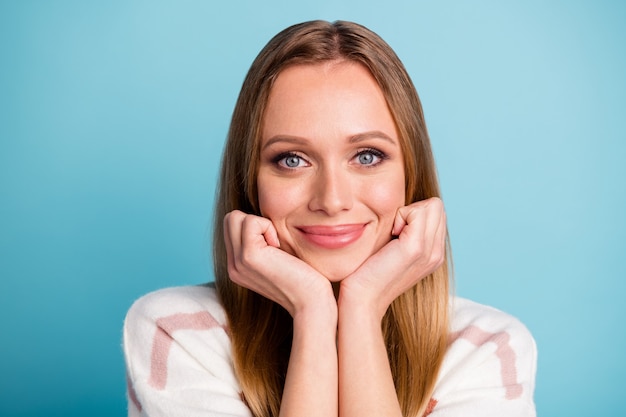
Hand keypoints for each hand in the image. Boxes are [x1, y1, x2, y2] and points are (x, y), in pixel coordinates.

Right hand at [223, 210, 334, 316]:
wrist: (311, 302)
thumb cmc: (304, 278)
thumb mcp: (276, 259)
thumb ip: (262, 244)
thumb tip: (260, 220)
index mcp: (237, 266)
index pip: (232, 227)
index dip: (255, 226)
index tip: (275, 246)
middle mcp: (233, 265)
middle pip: (229, 219)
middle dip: (254, 221)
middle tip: (274, 242)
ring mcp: (238, 262)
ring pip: (235, 218)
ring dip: (261, 224)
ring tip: (276, 246)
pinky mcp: (248, 256)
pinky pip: (250, 221)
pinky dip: (267, 226)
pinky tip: (278, 247)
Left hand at [340, 197, 446, 318]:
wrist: (362, 298)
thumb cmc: (368, 272)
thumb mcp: (393, 251)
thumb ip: (405, 233)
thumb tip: (403, 211)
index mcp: (434, 254)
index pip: (436, 212)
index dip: (415, 213)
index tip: (396, 231)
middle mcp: (437, 253)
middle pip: (437, 206)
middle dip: (413, 210)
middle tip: (394, 231)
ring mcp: (430, 251)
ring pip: (431, 206)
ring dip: (407, 212)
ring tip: (392, 233)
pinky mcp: (416, 248)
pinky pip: (417, 211)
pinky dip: (401, 215)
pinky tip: (390, 234)